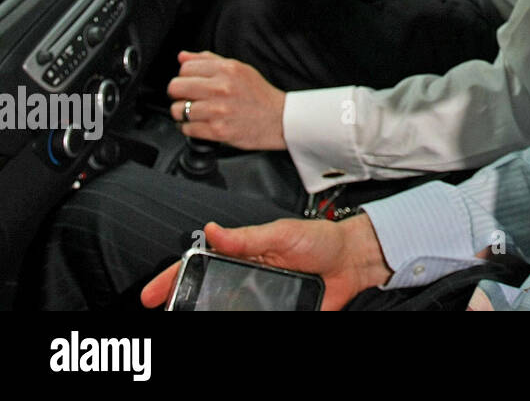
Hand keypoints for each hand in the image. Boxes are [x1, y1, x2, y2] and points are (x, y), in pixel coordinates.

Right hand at [141, 216, 393, 310]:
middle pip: (206, 294)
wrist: (352, 261)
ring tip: (191, 318)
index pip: (202, 264)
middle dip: (183, 303)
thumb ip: (247, 237)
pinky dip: (237, 323)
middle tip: (168, 311)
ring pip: (224, 311)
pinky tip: (226, 324)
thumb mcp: (282, 233)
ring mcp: (259, 298)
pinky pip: (252, 322)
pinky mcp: (277, 313)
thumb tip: (213, 231)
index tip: (153, 293)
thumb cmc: (321, 240)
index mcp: (245, 253)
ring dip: (207, 314)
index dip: (174, 278)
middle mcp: (247, 277)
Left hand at [169, 50, 287, 150]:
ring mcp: (218, 110)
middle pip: (175, 88)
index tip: (191, 84)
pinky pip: (186, 128)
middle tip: (189, 98)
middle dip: (179, 94)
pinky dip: (189, 128)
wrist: (279, 120)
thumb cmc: (259, 95)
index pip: (185, 68)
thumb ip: (209, 61)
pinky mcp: (217, 131)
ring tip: (196, 113)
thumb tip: (183, 57)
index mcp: (227, 69)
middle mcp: (221, 88)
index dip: (185, 77)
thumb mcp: (239, 69)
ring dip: (183, 113)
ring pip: (178, 110)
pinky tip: (201, 124)